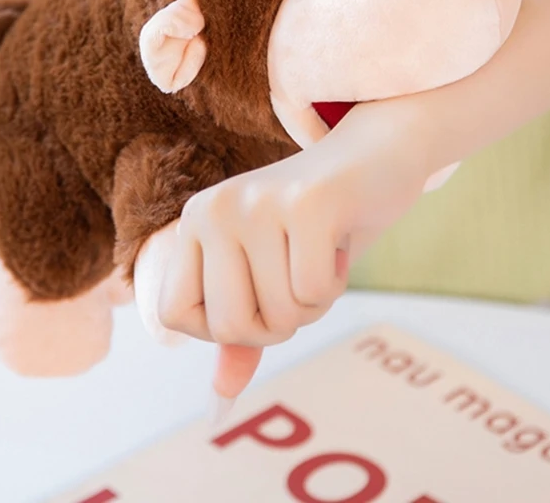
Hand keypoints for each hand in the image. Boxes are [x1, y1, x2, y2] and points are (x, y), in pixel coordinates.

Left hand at [148, 99, 433, 399]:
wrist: (374, 155)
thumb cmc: (317, 224)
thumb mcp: (271, 275)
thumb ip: (243, 328)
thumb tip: (222, 394)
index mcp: (195, 221)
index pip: (174, 314)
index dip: (223, 327)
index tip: (258, 295)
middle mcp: (215, 208)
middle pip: (229, 324)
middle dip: (277, 323)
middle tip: (297, 277)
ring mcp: (258, 203)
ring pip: (279, 314)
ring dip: (312, 303)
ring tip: (319, 254)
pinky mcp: (306, 203)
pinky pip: (312, 292)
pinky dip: (334, 285)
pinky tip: (337, 243)